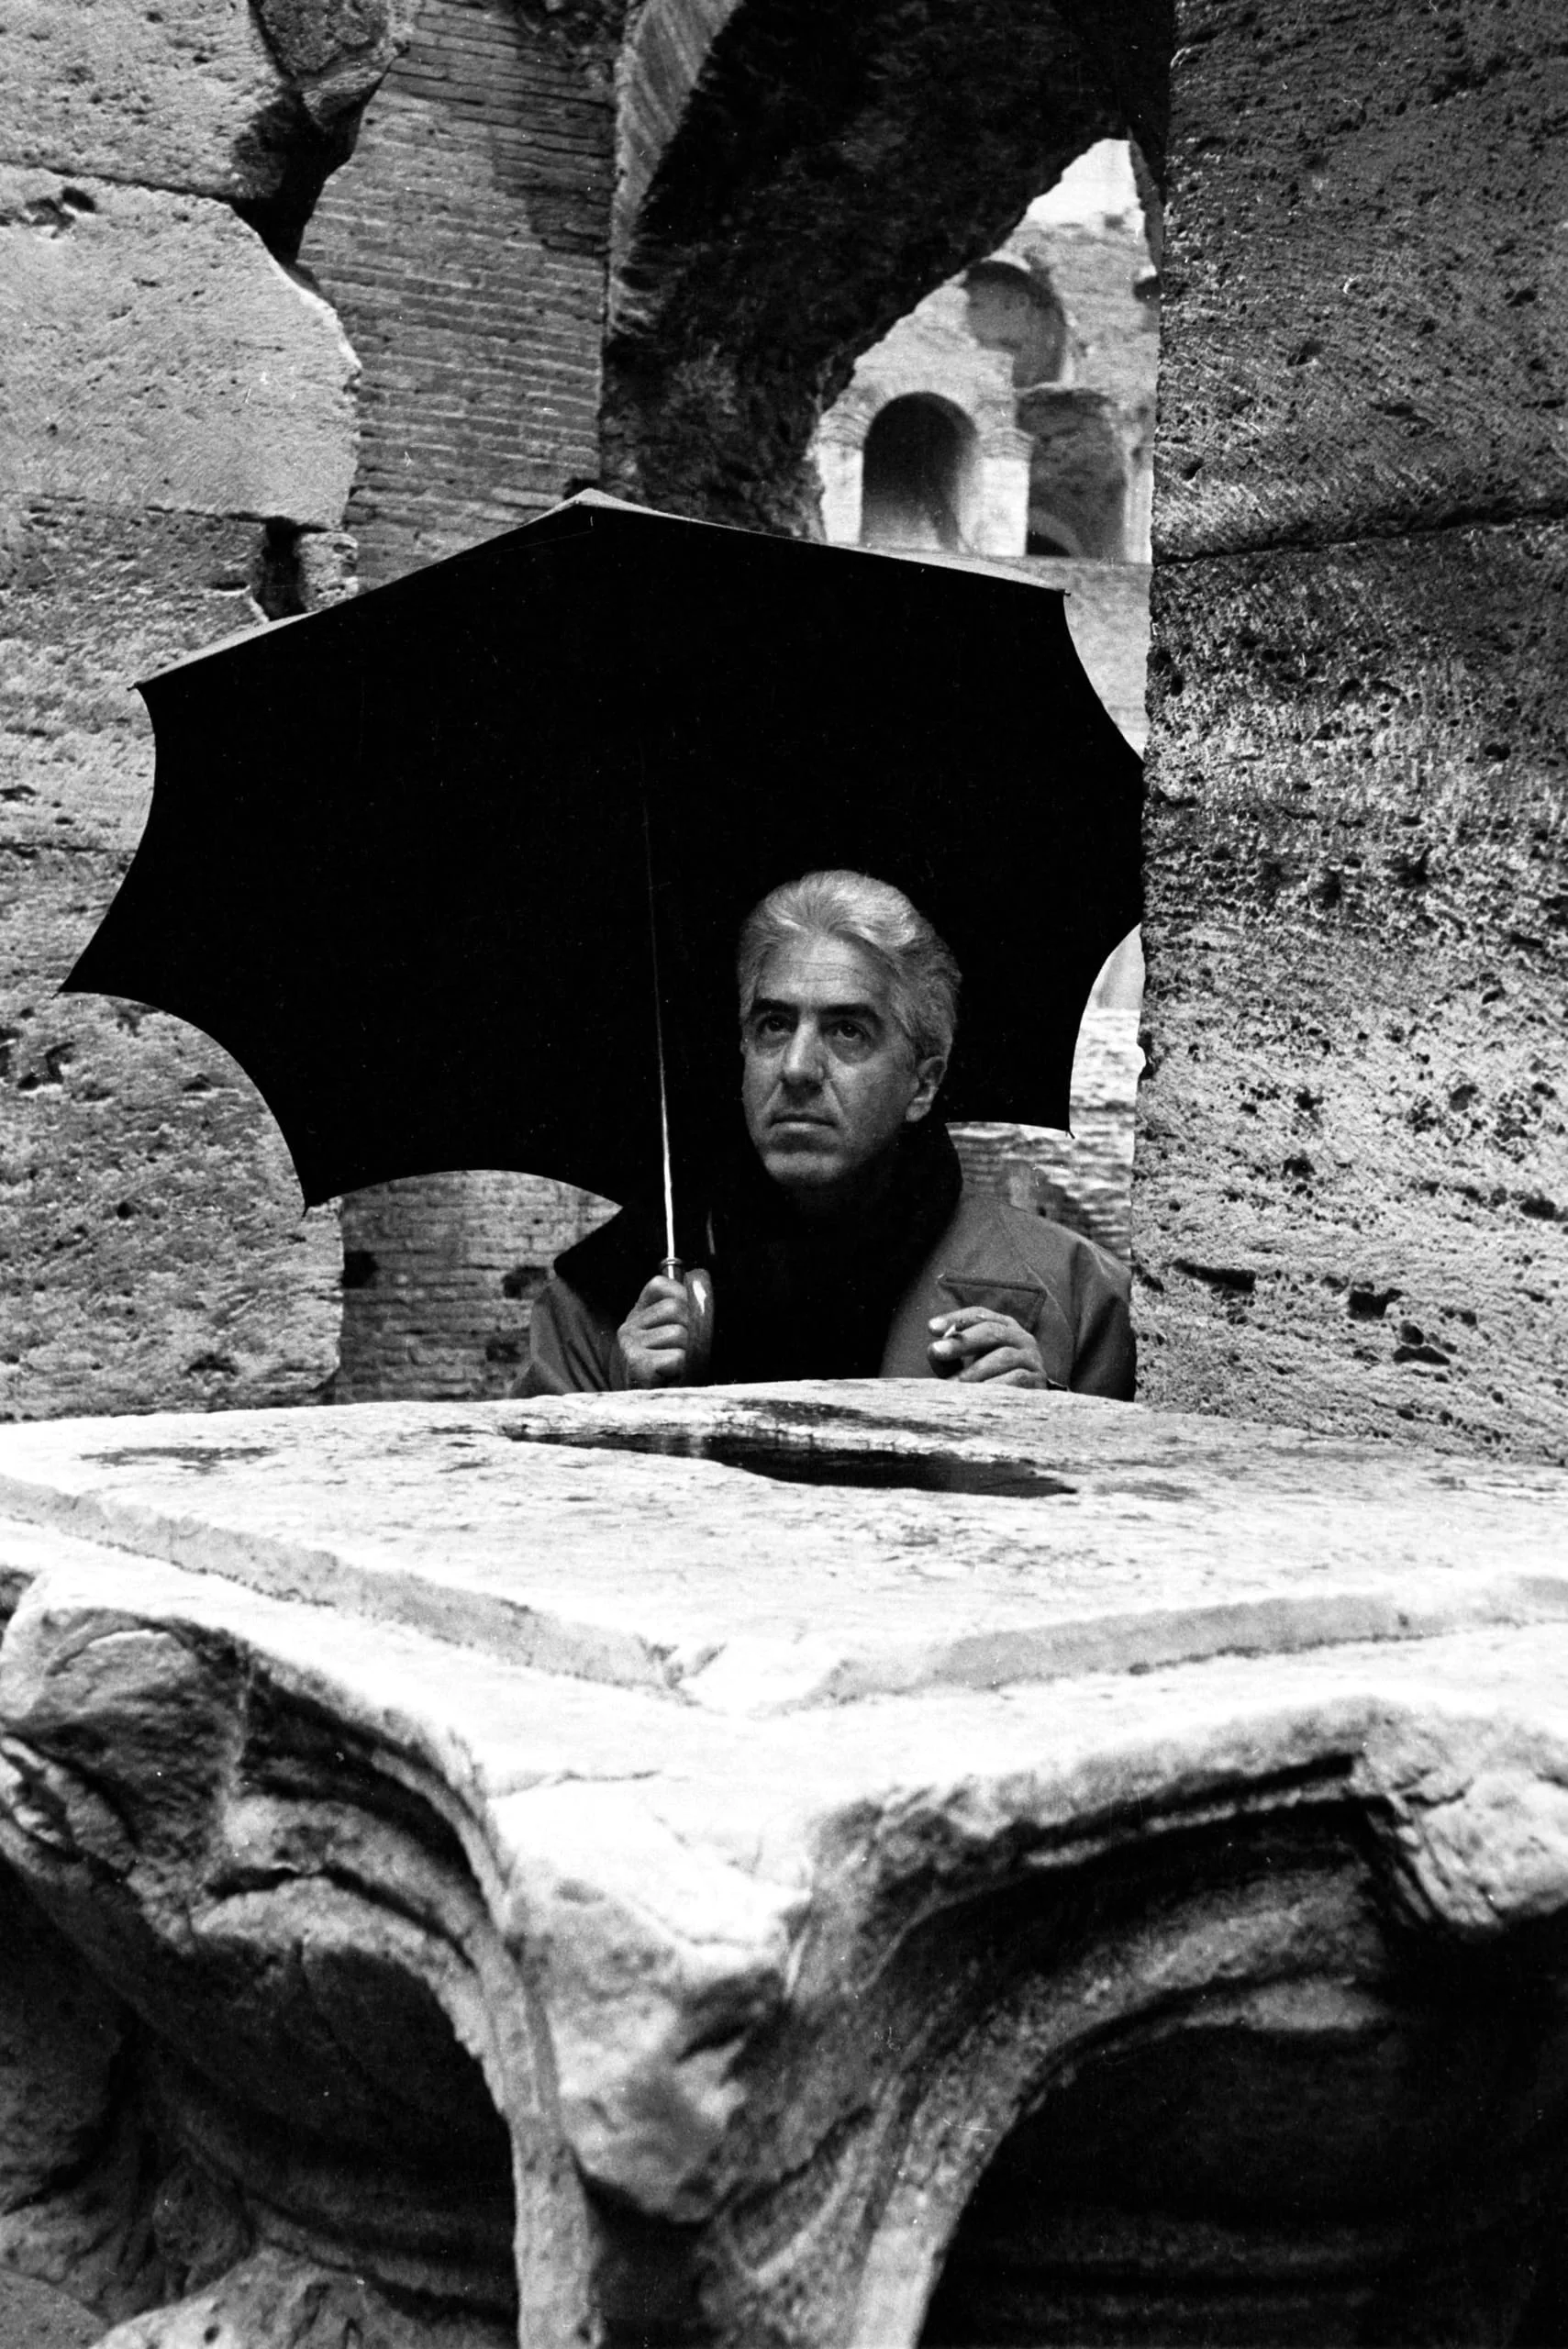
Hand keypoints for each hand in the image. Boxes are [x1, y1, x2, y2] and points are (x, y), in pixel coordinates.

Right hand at [617, 1275, 691, 1387]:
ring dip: (688, 1353)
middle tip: (684, 1352)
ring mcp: (630, 1345)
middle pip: (676, 1308)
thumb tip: (701, 1278)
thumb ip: (681, 1311)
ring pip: (679, 1333)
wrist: (647, 1413)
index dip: (682, 1296)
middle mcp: (628, 1327)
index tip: (687, 1320)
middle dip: (690, 1330)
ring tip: (677, 1367)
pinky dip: (683, 1368)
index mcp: (637, 1315)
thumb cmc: (667, 1374)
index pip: (660, 1285)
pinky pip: (678, 1356)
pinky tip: (672, 1377)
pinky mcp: (637, 1364)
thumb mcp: (670, 1337)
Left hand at [928, 1306, 1048, 1387]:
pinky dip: (994, 1385)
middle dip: (961, 1341)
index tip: (930, 1328)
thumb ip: (948, 1358)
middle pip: (992, 1331)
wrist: (1021, 1409)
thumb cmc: (987, 1382)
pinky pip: (1017, 1379)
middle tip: (935, 1351)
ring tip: (953, 1384)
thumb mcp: (964, 1367)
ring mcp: (1032, 1358)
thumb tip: (933, 1351)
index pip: (979, 1315)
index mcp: (1003, 1327)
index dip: (955, 1318)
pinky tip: (976, 1395)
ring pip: (1004, 1356)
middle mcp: (1021, 1337)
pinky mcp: (1038, 1380)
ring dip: (975, 1370)